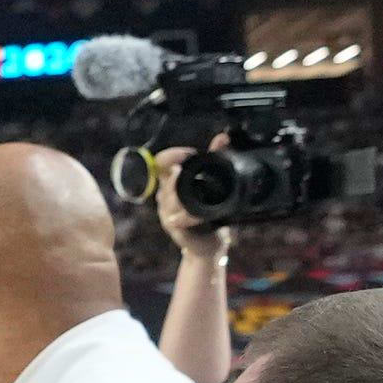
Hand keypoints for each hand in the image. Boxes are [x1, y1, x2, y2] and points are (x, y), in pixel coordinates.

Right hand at [153, 132, 233, 258]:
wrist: (210, 244)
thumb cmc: (209, 213)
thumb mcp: (211, 183)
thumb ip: (214, 159)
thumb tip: (222, 138)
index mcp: (172, 183)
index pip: (160, 165)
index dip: (168, 157)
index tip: (184, 155)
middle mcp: (165, 197)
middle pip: (164, 180)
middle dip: (176, 174)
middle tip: (188, 168)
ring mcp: (167, 213)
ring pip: (168, 198)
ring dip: (179, 193)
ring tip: (193, 189)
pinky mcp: (174, 228)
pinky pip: (178, 219)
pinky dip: (188, 216)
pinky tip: (195, 216)